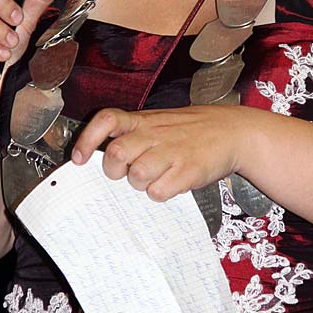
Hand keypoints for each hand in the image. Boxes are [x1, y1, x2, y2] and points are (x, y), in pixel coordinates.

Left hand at [72, 105, 248, 200]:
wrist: (235, 132)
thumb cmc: (193, 131)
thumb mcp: (162, 122)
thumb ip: (136, 135)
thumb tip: (108, 162)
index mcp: (145, 120)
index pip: (107, 119)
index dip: (88, 139)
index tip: (78, 159)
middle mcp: (155, 133)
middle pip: (117, 154)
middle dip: (115, 171)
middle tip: (127, 174)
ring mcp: (172, 151)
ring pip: (137, 175)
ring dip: (140, 184)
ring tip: (155, 178)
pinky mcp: (188, 169)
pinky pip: (159, 191)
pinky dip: (161, 193)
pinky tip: (171, 185)